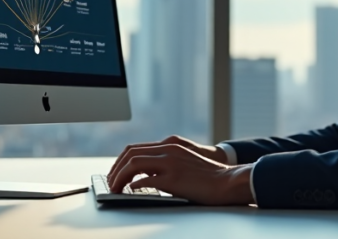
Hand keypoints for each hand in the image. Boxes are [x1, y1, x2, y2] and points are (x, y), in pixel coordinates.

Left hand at [108, 135, 227, 179]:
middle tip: (110, 182)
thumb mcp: (183, 161)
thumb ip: (164, 163)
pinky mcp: (173, 179)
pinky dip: (133, 186)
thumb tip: (142, 177)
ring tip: (115, 188)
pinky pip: (145, 181)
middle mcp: (168, 150)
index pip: (135, 148)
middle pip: (130, 154)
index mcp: (170, 145)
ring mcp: (170, 163)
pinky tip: (130, 191)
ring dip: (119, 177)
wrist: (227, 181)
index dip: (120, 161)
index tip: (115, 172)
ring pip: (133, 164)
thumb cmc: (207, 176)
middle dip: (115, 169)